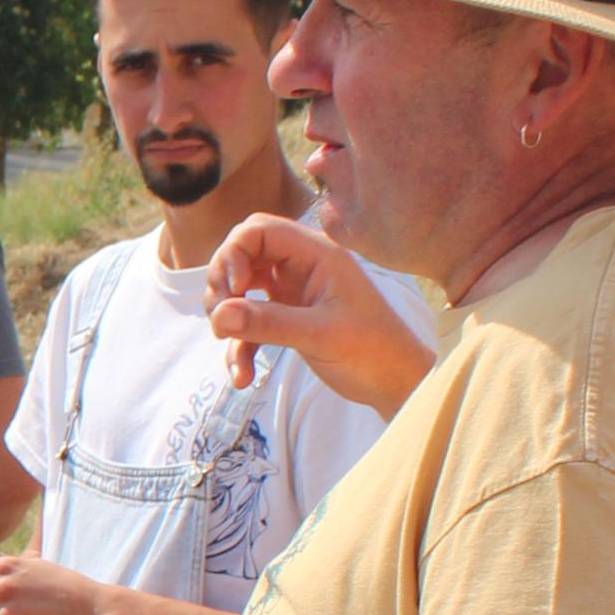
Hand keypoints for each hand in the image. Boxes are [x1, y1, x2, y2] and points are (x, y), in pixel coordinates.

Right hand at [206, 213, 435, 412]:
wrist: (397, 384)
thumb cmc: (374, 351)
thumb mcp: (320, 334)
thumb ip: (268, 323)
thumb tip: (217, 316)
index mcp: (317, 254)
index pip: (260, 230)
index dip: (234, 252)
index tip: (233, 289)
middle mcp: (302, 267)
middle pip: (243, 254)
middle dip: (223, 283)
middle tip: (219, 316)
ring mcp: (293, 293)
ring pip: (241, 290)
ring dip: (226, 318)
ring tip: (225, 344)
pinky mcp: (288, 319)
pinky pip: (250, 324)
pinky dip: (240, 347)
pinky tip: (241, 376)